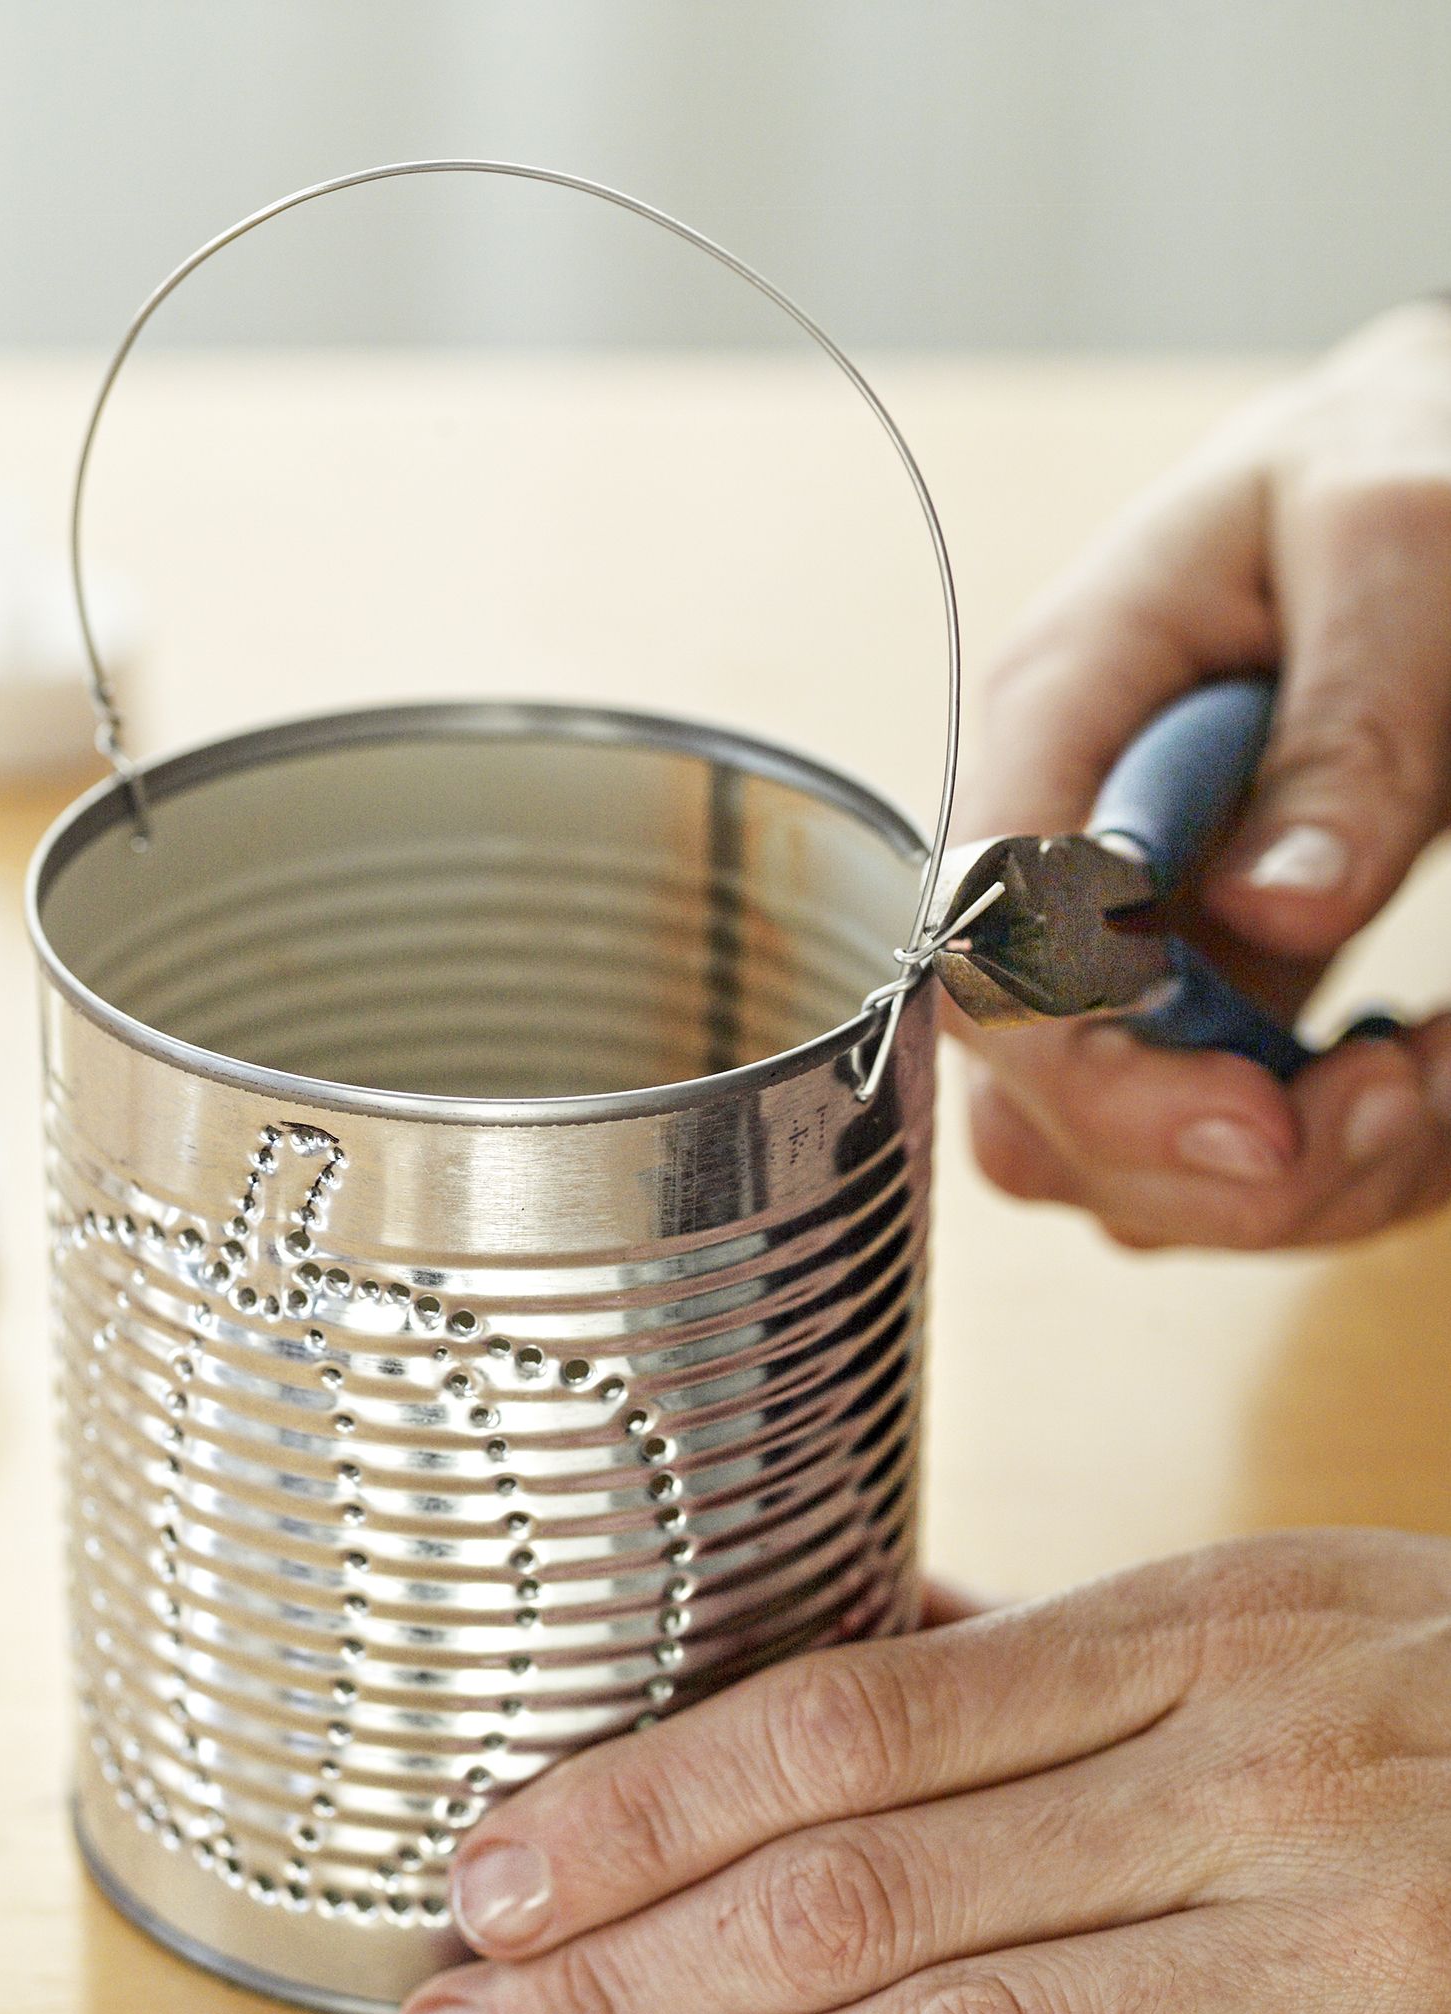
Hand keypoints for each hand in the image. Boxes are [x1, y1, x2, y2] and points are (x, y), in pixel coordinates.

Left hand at [388, 1532, 1450, 2013]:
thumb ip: (1050, 1661)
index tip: (485, 1874)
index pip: (851, 1720)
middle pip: (869, 1882)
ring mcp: (1363, 1942)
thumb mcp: (1279, 1612)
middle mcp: (1260, 1769)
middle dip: (627, 1974)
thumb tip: (815, 1673)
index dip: (645, 1801)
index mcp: (1199, 1624)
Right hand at [959, 300, 1450, 1247]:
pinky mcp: (1215, 985)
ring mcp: (1135, 936)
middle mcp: (1062, 855)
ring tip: (1430, 1086)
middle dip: (1196, 1166)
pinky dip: (1337, 1163)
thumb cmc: (1400, 448)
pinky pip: (1221, 1145)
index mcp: (1058, 715)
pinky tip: (1430, 1073)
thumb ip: (1348, 732)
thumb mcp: (1400, 534)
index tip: (1270, 1116)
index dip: (1094, 1073)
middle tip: (1394, 1106)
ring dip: (1274, 1188)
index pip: (983, 955)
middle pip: (1029, 1109)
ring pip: (1112, 1164)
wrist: (1426, 453)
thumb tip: (1276, 919)